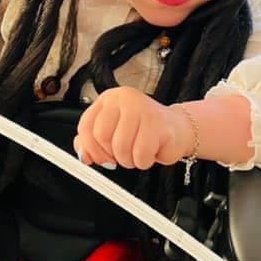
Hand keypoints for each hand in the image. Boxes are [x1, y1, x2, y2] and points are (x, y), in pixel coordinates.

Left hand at [73, 86, 192, 169]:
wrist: (177, 129)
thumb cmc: (144, 132)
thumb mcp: (113, 134)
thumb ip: (93, 142)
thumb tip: (83, 154)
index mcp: (109, 99)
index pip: (86, 126)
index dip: (90, 148)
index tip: (99, 157)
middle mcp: (124, 99)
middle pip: (101, 136)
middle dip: (111, 155)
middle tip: (123, 156)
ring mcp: (141, 108)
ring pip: (121, 147)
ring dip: (129, 160)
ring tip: (139, 153)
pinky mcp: (157, 122)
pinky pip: (140, 154)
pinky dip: (144, 161)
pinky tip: (151, 152)